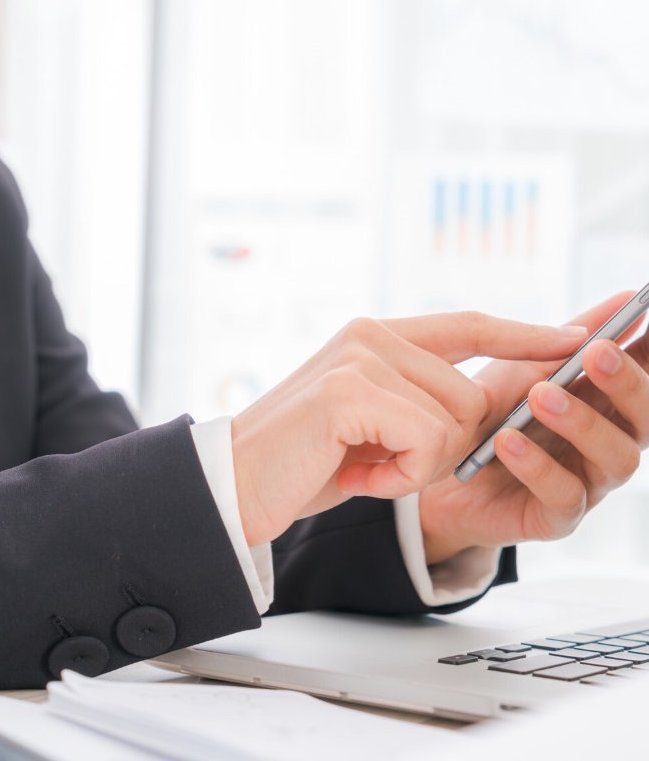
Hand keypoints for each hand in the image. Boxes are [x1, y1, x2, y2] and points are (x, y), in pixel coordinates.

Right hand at [231, 313, 588, 545]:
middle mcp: (369, 335)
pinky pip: (425, 440)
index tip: (576, 337)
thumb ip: (417, 399)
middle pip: (471, 392)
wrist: (235, 485)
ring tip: (361, 467)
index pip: (467, 325)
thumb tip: (484, 402)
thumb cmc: (303, 460)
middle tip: (383, 464)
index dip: (524, 333)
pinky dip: (400, 477)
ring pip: (453, 419)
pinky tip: (355, 477)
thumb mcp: (370, 423)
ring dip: (417, 465)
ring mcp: (359, 358)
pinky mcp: (349, 392)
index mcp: (374, 336)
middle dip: (443, 446)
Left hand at [419, 292, 648, 564]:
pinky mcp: (556, 517)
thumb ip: (566, 338)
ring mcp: (588, 482)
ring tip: (540, 396)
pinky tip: (508, 440)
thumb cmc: (486, 413)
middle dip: (627, 384)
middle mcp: (608, 442)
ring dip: (581, 422)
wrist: (436, 469)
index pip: (645, 376)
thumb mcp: (519, 367)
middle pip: (645, 419)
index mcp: (606, 403)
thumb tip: (623, 297)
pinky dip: (538, 465)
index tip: (646, 314)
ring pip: (616, 458)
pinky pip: (564, 495)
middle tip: (596, 353)